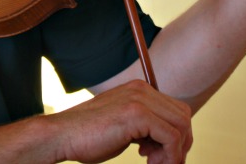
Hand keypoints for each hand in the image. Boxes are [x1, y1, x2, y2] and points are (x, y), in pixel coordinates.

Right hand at [48, 80, 192, 163]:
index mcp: (139, 89)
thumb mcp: (123, 126)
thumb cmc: (88, 136)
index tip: (161, 155)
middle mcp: (142, 89)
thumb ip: (144, 126)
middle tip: (162, 162)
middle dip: (180, 144)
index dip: (176, 135)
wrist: (62, 135)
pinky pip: (171, 137)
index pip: (175, 110)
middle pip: (183, 116)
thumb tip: (167, 140)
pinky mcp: (137, 114)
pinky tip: (150, 163)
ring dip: (175, 152)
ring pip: (181, 126)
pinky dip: (169, 156)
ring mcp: (140, 100)